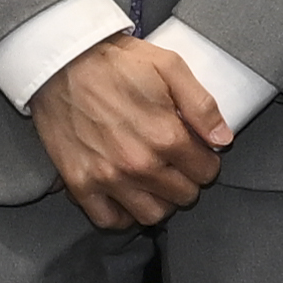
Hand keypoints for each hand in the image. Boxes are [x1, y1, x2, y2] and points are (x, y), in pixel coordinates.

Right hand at [32, 33, 232, 231]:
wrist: (59, 62)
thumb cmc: (116, 62)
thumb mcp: (170, 67)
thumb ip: (202, 105)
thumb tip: (223, 139)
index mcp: (166, 136)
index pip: (206, 172)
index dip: (205, 160)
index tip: (194, 150)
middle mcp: (138, 164)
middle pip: (183, 195)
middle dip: (186, 179)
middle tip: (174, 162)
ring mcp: (107, 177)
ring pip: (152, 214)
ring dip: (159, 200)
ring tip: (154, 179)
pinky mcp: (79, 183)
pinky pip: (109, 220)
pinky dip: (122, 214)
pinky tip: (126, 194)